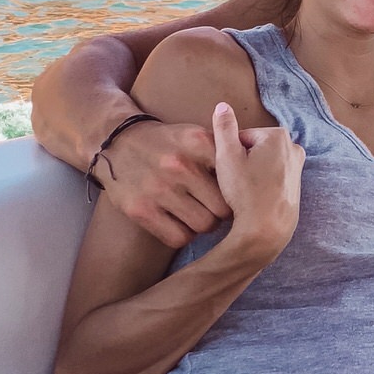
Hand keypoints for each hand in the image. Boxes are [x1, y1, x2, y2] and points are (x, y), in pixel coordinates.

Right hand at [95, 119, 230, 249]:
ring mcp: (159, 188)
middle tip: (216, 209)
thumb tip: (257, 176)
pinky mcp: (141, 209)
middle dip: (223, 212)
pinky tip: (180, 223)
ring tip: (199, 215)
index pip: (236, 176)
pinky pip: (178, 238)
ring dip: (204, 225)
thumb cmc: (166, 143)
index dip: (239, 189)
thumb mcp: (195, 135)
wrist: (117, 143)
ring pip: (204, 225)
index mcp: (198, 141)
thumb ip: (223, 151)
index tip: (235, 193)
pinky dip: (183, 235)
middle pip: (223, 207)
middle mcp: (179, 165)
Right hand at [212, 102, 303, 263]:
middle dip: (242, 162)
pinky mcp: (296, 184)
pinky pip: (271, 178)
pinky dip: (262, 185)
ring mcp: (297, 167)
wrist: (267, 229)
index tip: (228, 172)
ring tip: (244, 192)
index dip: (229, 154)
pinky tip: (254, 198)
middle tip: (235, 183)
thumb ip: (224, 127)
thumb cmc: (245, 192)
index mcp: (277, 135)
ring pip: (262, 164)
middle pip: (254, 149)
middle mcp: (293, 147)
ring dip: (251, 174)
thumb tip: (222, 106)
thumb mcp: (227, 156)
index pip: (242, 137)